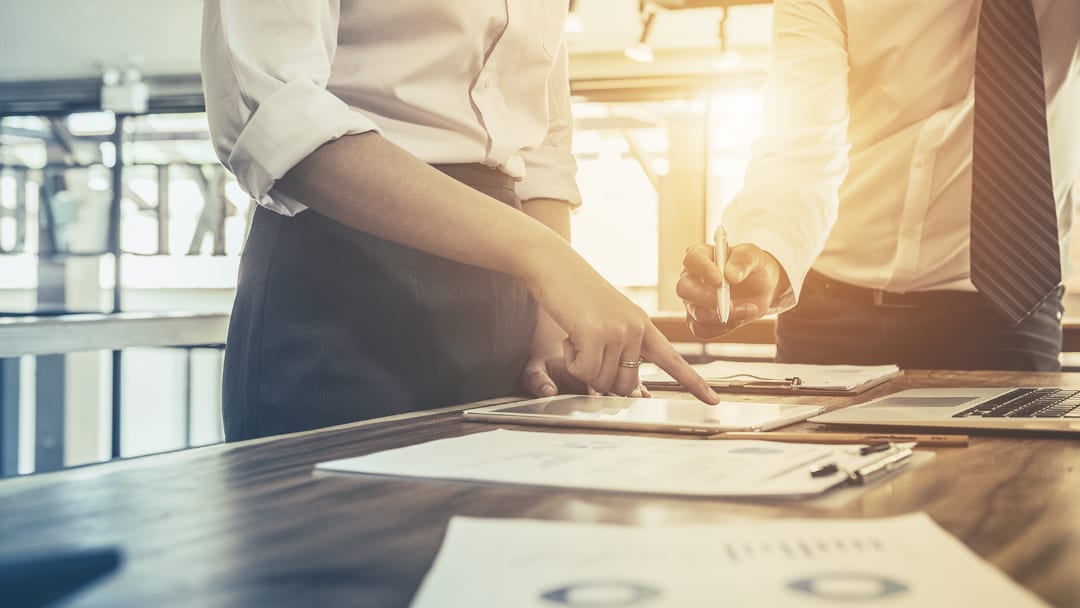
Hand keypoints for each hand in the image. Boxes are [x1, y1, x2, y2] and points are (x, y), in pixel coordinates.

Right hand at [520, 249, 718, 404]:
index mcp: (643, 326)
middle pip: (625, 387)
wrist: (554, 264)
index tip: (714, 401)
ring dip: (583, 367)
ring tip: (578, 337)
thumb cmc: (576, 295)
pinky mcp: (595, 334)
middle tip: (587, 352)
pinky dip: (572, 361)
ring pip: (602, 381)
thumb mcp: (608, 320)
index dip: (694, 384)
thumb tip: (628, 389)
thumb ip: (622, 349)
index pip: (674, 361)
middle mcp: (636, 329)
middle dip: (602, 379)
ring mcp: (618, 331)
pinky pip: (583, 372)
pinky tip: (569, 337)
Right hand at [676, 242, 785, 338]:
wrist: (763, 289)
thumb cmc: (754, 267)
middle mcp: (692, 278)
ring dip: (725, 316)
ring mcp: (693, 301)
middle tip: (730, 303)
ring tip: (749, 309)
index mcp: (702, 256)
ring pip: (696, 313)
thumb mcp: (755, 257)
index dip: (702, 269)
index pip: (692, 259)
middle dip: (706, 298)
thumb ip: (744, 260)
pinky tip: (738, 320)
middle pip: (684, 289)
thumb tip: (731, 275)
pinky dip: (721, 329)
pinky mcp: (699, 320)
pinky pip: (701, 330)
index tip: (719, 279)